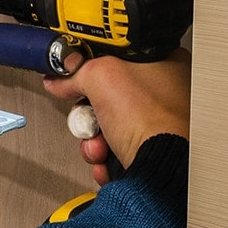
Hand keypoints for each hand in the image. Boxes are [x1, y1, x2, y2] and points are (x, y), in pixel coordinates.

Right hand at [43, 48, 190, 185]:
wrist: (159, 169)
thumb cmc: (150, 120)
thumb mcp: (102, 76)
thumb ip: (76, 72)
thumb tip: (60, 79)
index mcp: (166, 63)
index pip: (117, 58)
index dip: (93, 68)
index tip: (76, 75)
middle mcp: (166, 94)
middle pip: (108, 97)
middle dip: (90, 115)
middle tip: (90, 117)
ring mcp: (158, 126)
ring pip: (109, 128)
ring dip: (94, 140)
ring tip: (101, 145)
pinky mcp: (150, 152)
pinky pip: (116, 150)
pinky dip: (106, 158)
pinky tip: (108, 159)